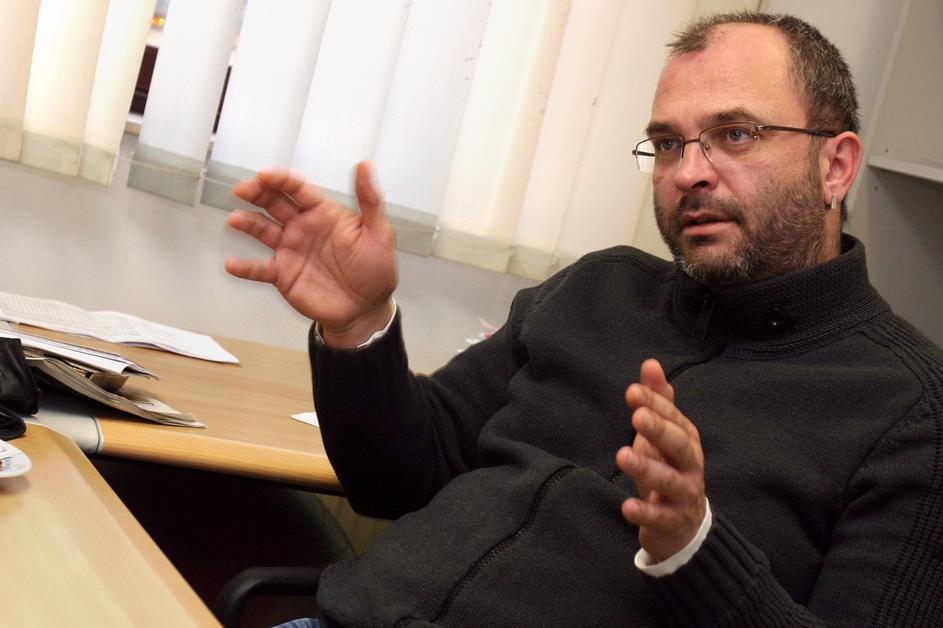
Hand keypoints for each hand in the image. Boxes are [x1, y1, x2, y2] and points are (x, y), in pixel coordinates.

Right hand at [225, 162, 396, 346]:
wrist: (367, 308)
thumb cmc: (376, 269)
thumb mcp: (379, 232)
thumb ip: (370, 199)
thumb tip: (366, 165)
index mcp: (324, 213)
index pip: (298, 189)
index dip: (281, 180)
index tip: (265, 175)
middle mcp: (303, 227)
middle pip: (275, 203)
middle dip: (258, 193)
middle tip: (243, 189)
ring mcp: (291, 250)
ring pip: (263, 230)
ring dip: (248, 223)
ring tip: (236, 220)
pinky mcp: (283, 275)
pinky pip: (260, 269)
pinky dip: (245, 267)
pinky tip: (233, 264)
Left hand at [615, 359, 705, 561]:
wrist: (684, 525)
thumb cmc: (668, 468)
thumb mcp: (663, 435)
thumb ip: (658, 401)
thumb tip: (650, 363)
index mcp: (687, 440)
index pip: (674, 418)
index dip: (656, 404)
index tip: (633, 392)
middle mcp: (690, 466)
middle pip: (679, 446)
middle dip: (660, 430)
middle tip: (637, 416)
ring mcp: (684, 495)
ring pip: (668, 481)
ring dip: (645, 468)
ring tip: (622, 456)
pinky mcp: (672, 522)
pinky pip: (659, 517)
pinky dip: (644, 512)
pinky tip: (626, 507)